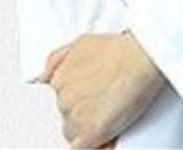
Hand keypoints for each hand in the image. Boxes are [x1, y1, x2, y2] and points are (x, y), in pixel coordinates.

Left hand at [39, 31, 164, 148]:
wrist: (139, 57)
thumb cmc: (116, 48)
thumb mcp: (80, 43)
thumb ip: (57, 60)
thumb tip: (42, 78)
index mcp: (58, 80)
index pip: (59, 99)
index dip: (78, 100)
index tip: (90, 98)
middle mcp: (62, 99)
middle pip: (66, 116)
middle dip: (83, 113)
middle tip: (104, 103)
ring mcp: (75, 117)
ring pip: (73, 133)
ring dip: (87, 128)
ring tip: (108, 115)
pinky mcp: (91, 133)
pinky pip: (81, 149)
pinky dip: (94, 145)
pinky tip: (104, 136)